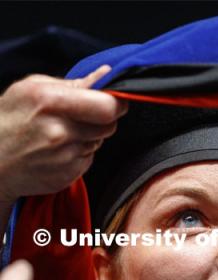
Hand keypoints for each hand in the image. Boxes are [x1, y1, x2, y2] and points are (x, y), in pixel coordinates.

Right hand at [0, 65, 127, 202]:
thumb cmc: (8, 120)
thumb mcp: (31, 88)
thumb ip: (74, 83)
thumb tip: (105, 75)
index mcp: (50, 101)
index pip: (107, 106)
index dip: (116, 103)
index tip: (115, 101)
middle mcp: (60, 131)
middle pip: (109, 125)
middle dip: (104, 119)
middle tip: (85, 116)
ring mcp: (65, 156)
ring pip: (99, 142)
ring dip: (90, 136)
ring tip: (63, 133)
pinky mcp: (69, 174)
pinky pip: (89, 159)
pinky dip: (80, 153)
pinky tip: (59, 150)